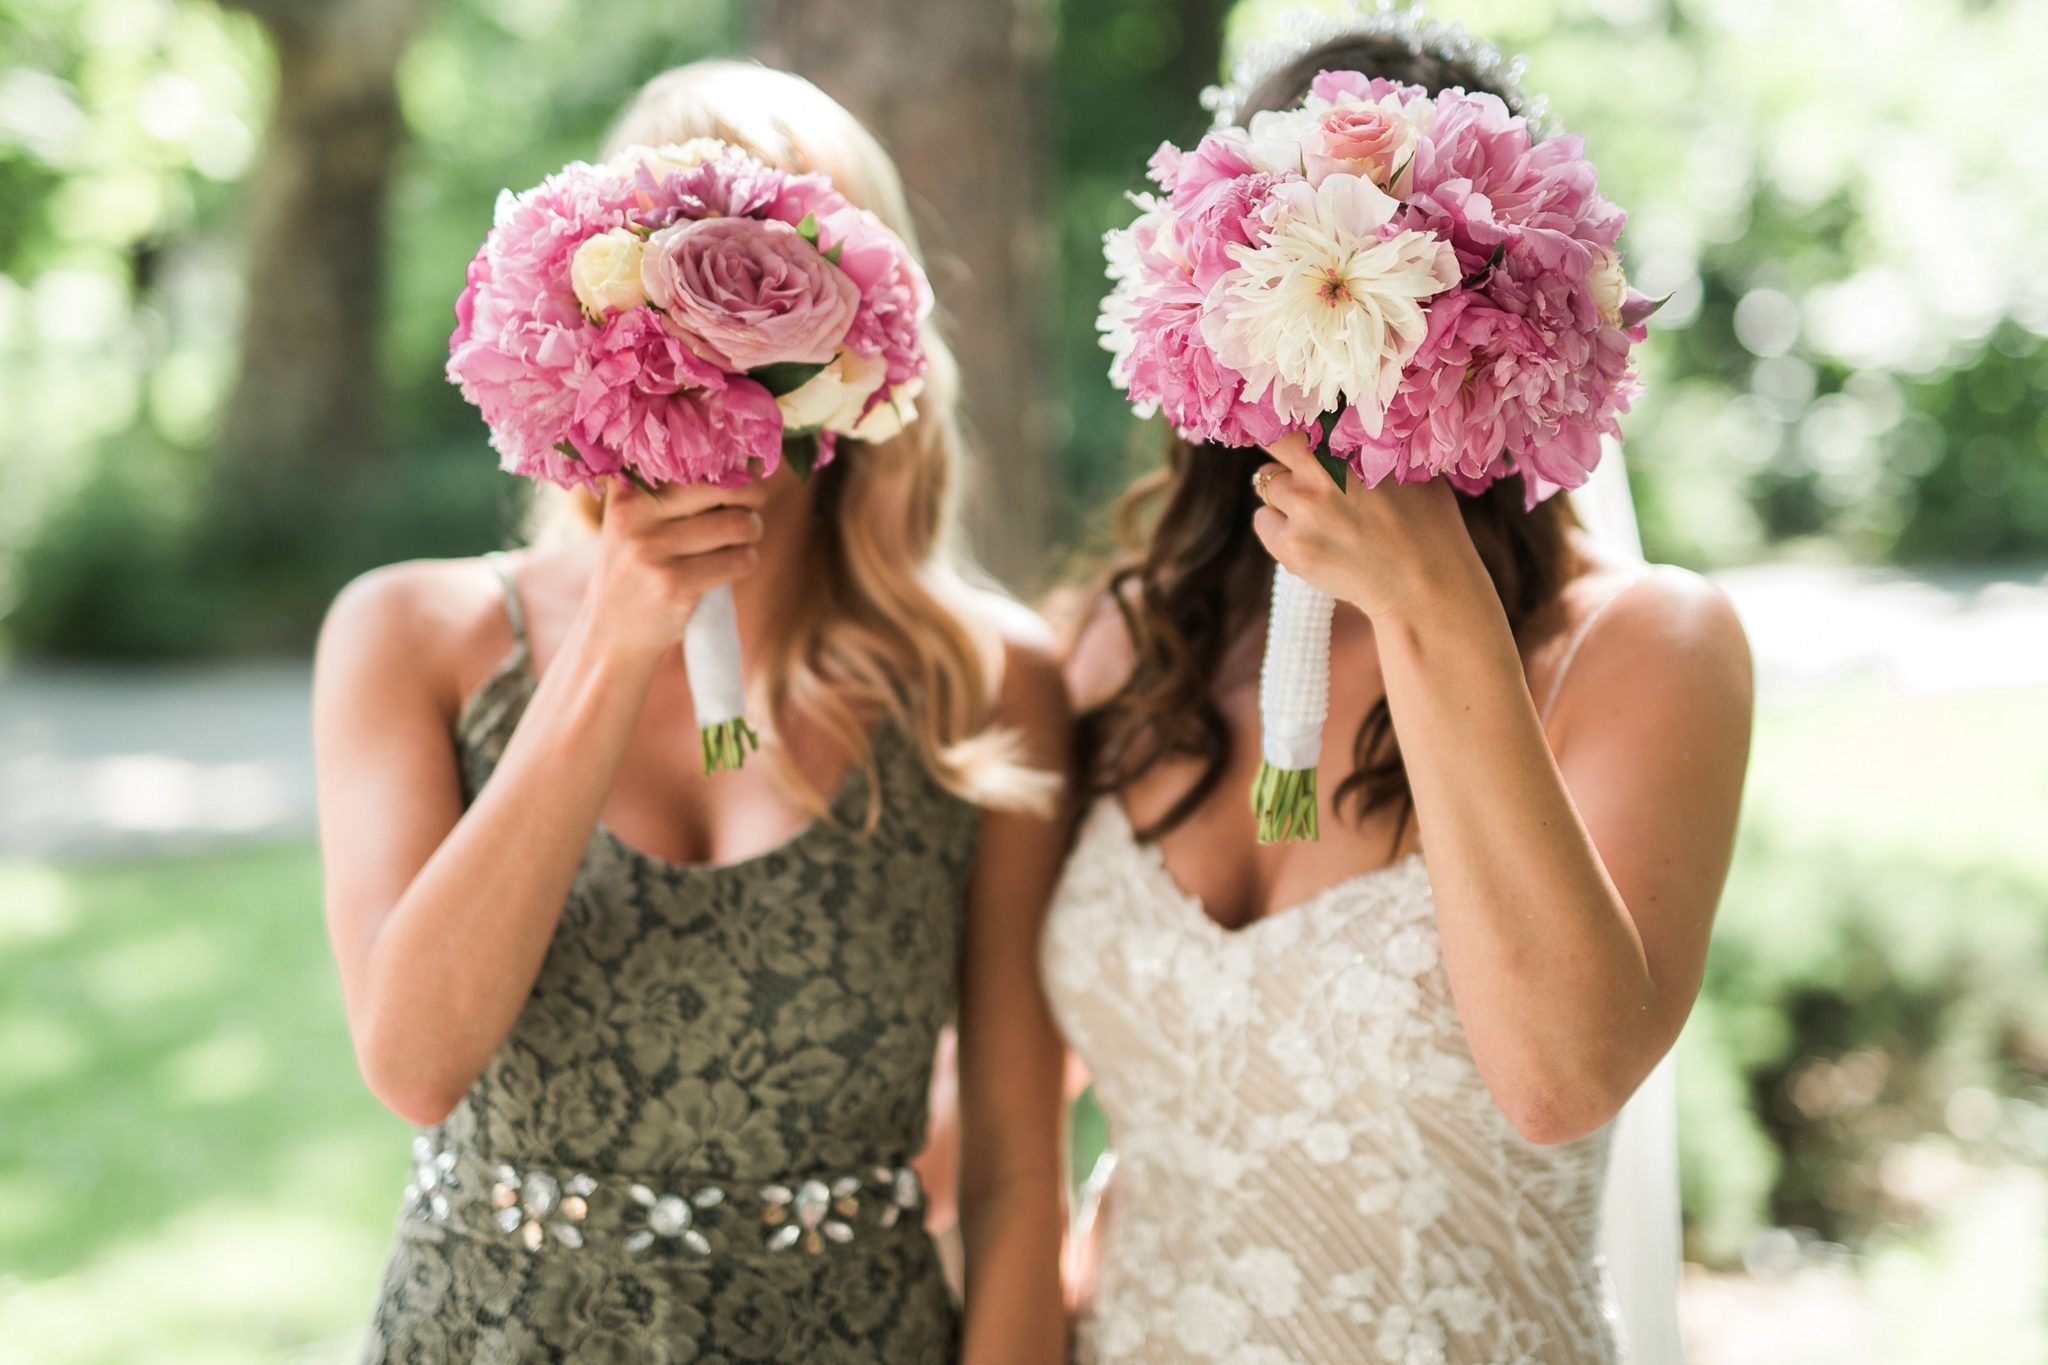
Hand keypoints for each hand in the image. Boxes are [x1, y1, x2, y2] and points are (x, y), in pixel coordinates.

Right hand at [583, 477, 767, 660]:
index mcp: (626, 492)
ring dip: (753, 533)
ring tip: (741, 541)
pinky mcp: (674, 584)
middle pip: (723, 486)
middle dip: (752, 496)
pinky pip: (740, 560)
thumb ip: (673, 490)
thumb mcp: (635, 522)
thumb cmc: (637, 569)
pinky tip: (732, 568)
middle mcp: (633, 515)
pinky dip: (747, 562)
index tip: (745, 472)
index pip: (693, 460)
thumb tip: (750, 464)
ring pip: (738, 523)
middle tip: (751, 509)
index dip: (730, 465)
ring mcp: (652, 551)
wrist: (613, 634)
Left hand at [1249, 433, 1488, 621]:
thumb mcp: (1408, 467)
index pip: (1293, 416)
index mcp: (1348, 449)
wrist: (1425, 586)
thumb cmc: (1427, 523)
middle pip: (1270, 446)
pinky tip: (1313, 537)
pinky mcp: (1290, 549)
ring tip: (1320, 512)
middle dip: (1281, 452)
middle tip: (1299, 465)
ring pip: (1265, 485)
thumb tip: (1343, 416)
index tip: (1285, 423)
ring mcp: (1301, 514)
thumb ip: (1368, 443)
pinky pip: (1264, 522)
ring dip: (1283, 493)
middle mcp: (1320, 476)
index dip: (1284, 417)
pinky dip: (1279, 527)